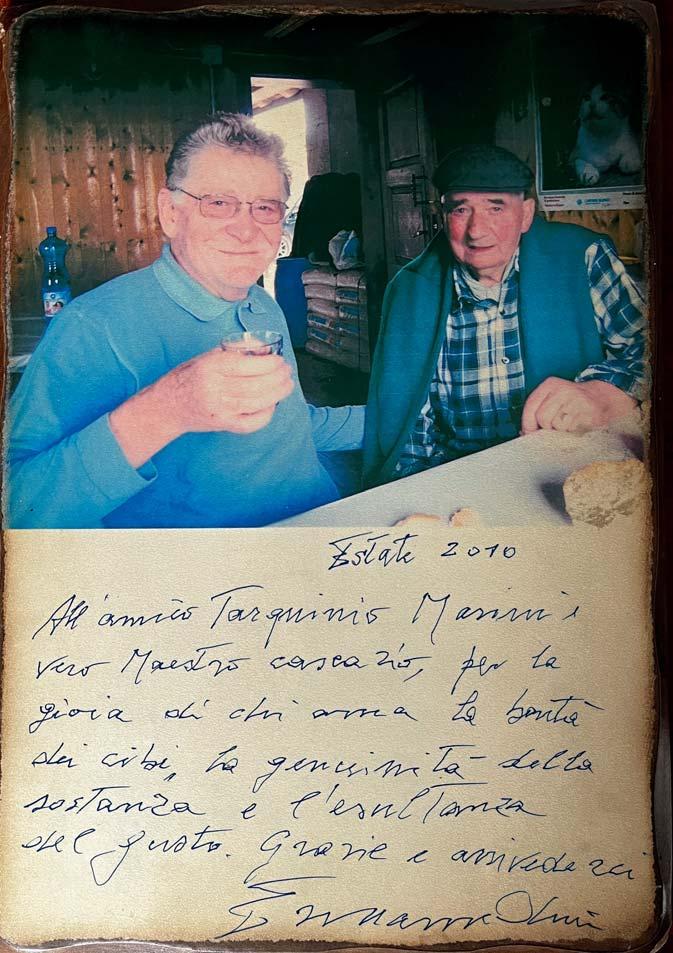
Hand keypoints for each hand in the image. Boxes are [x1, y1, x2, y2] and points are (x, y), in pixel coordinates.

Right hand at [110, 347, 293, 467]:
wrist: (168, 406)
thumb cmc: (189, 377)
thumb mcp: (206, 357)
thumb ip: (233, 353)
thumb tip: (263, 349)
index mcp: (210, 367)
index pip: (245, 365)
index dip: (268, 363)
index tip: (279, 360)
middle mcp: (214, 389)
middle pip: (255, 385)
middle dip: (278, 378)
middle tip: (287, 372)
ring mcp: (220, 409)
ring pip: (257, 403)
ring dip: (278, 394)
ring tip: (287, 385)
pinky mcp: (223, 425)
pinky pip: (251, 423)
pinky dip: (266, 415)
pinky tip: (272, 404)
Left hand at [520, 377, 636, 434]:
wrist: (604, 399)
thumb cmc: (572, 403)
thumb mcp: (552, 400)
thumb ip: (536, 413)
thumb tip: (523, 432)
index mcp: (550, 384)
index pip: (530, 406)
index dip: (527, 424)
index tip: (529, 433)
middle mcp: (563, 389)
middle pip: (542, 418)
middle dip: (546, 428)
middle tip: (556, 427)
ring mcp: (577, 400)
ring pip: (557, 426)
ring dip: (561, 431)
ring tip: (570, 424)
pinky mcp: (588, 412)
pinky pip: (572, 430)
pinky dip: (573, 433)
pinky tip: (579, 425)